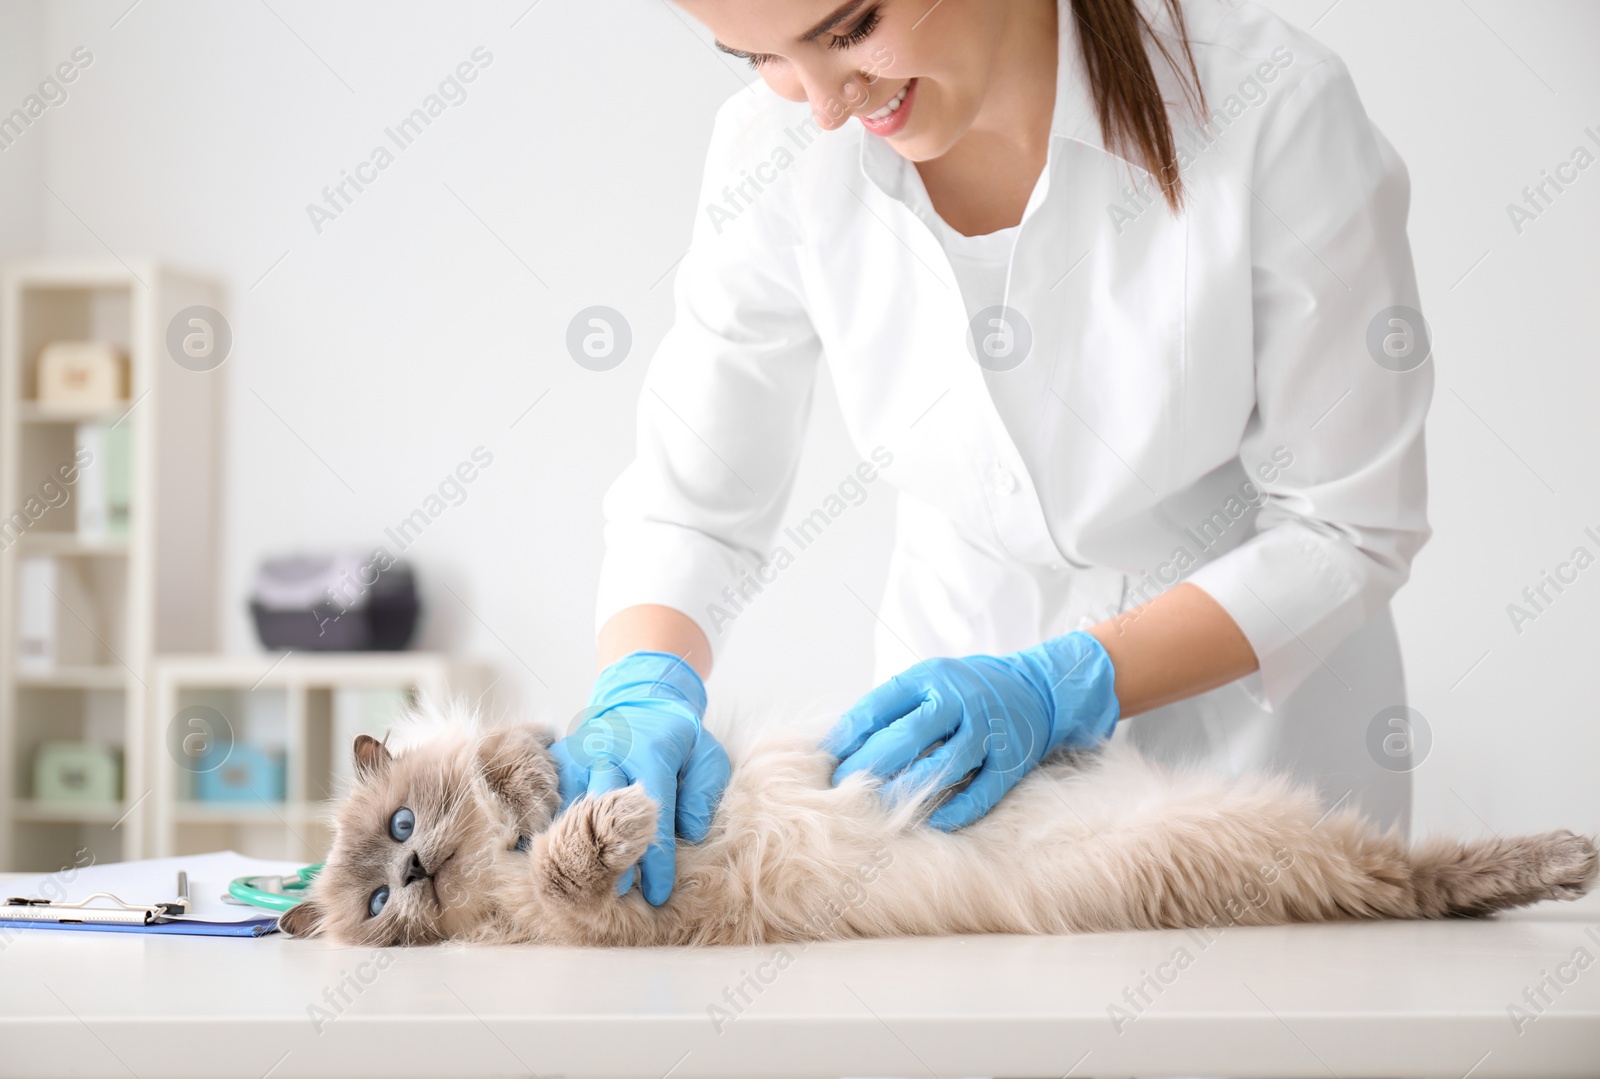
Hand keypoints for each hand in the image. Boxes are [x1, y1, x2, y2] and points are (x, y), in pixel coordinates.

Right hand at [550, 650, 730, 904]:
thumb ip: (702, 791)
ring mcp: (578, 754)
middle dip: (607, 856)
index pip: (653, 812)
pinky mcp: (559, 759)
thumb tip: (689, 831)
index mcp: (649, 752)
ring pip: (569, 806)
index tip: (656, 894)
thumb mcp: (706, 755)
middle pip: (601, 811)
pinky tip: (555, 856)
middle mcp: (608, 752)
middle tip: (612, 895)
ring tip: (581, 885)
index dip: (655, 858)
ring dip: (575, 844)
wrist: (639, 693)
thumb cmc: (679, 736)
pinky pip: (550, 798)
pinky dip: (553, 826)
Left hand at [821, 630, 1118, 829]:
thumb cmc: (966, 690)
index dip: (852, 731)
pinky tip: (928, 823)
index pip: (883, 703)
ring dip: (906, 791)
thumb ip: (893, 706)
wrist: (1038, 690)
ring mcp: (989, 732)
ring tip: (875, 809)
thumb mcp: (930, 681)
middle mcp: (962, 701)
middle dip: (870, 765)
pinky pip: (980, 793)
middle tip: (842, 788)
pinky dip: (954, 811)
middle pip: (908, 736)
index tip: (828, 754)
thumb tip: (841, 742)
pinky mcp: (1011, 762)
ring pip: (942, 767)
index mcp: (933, 677)